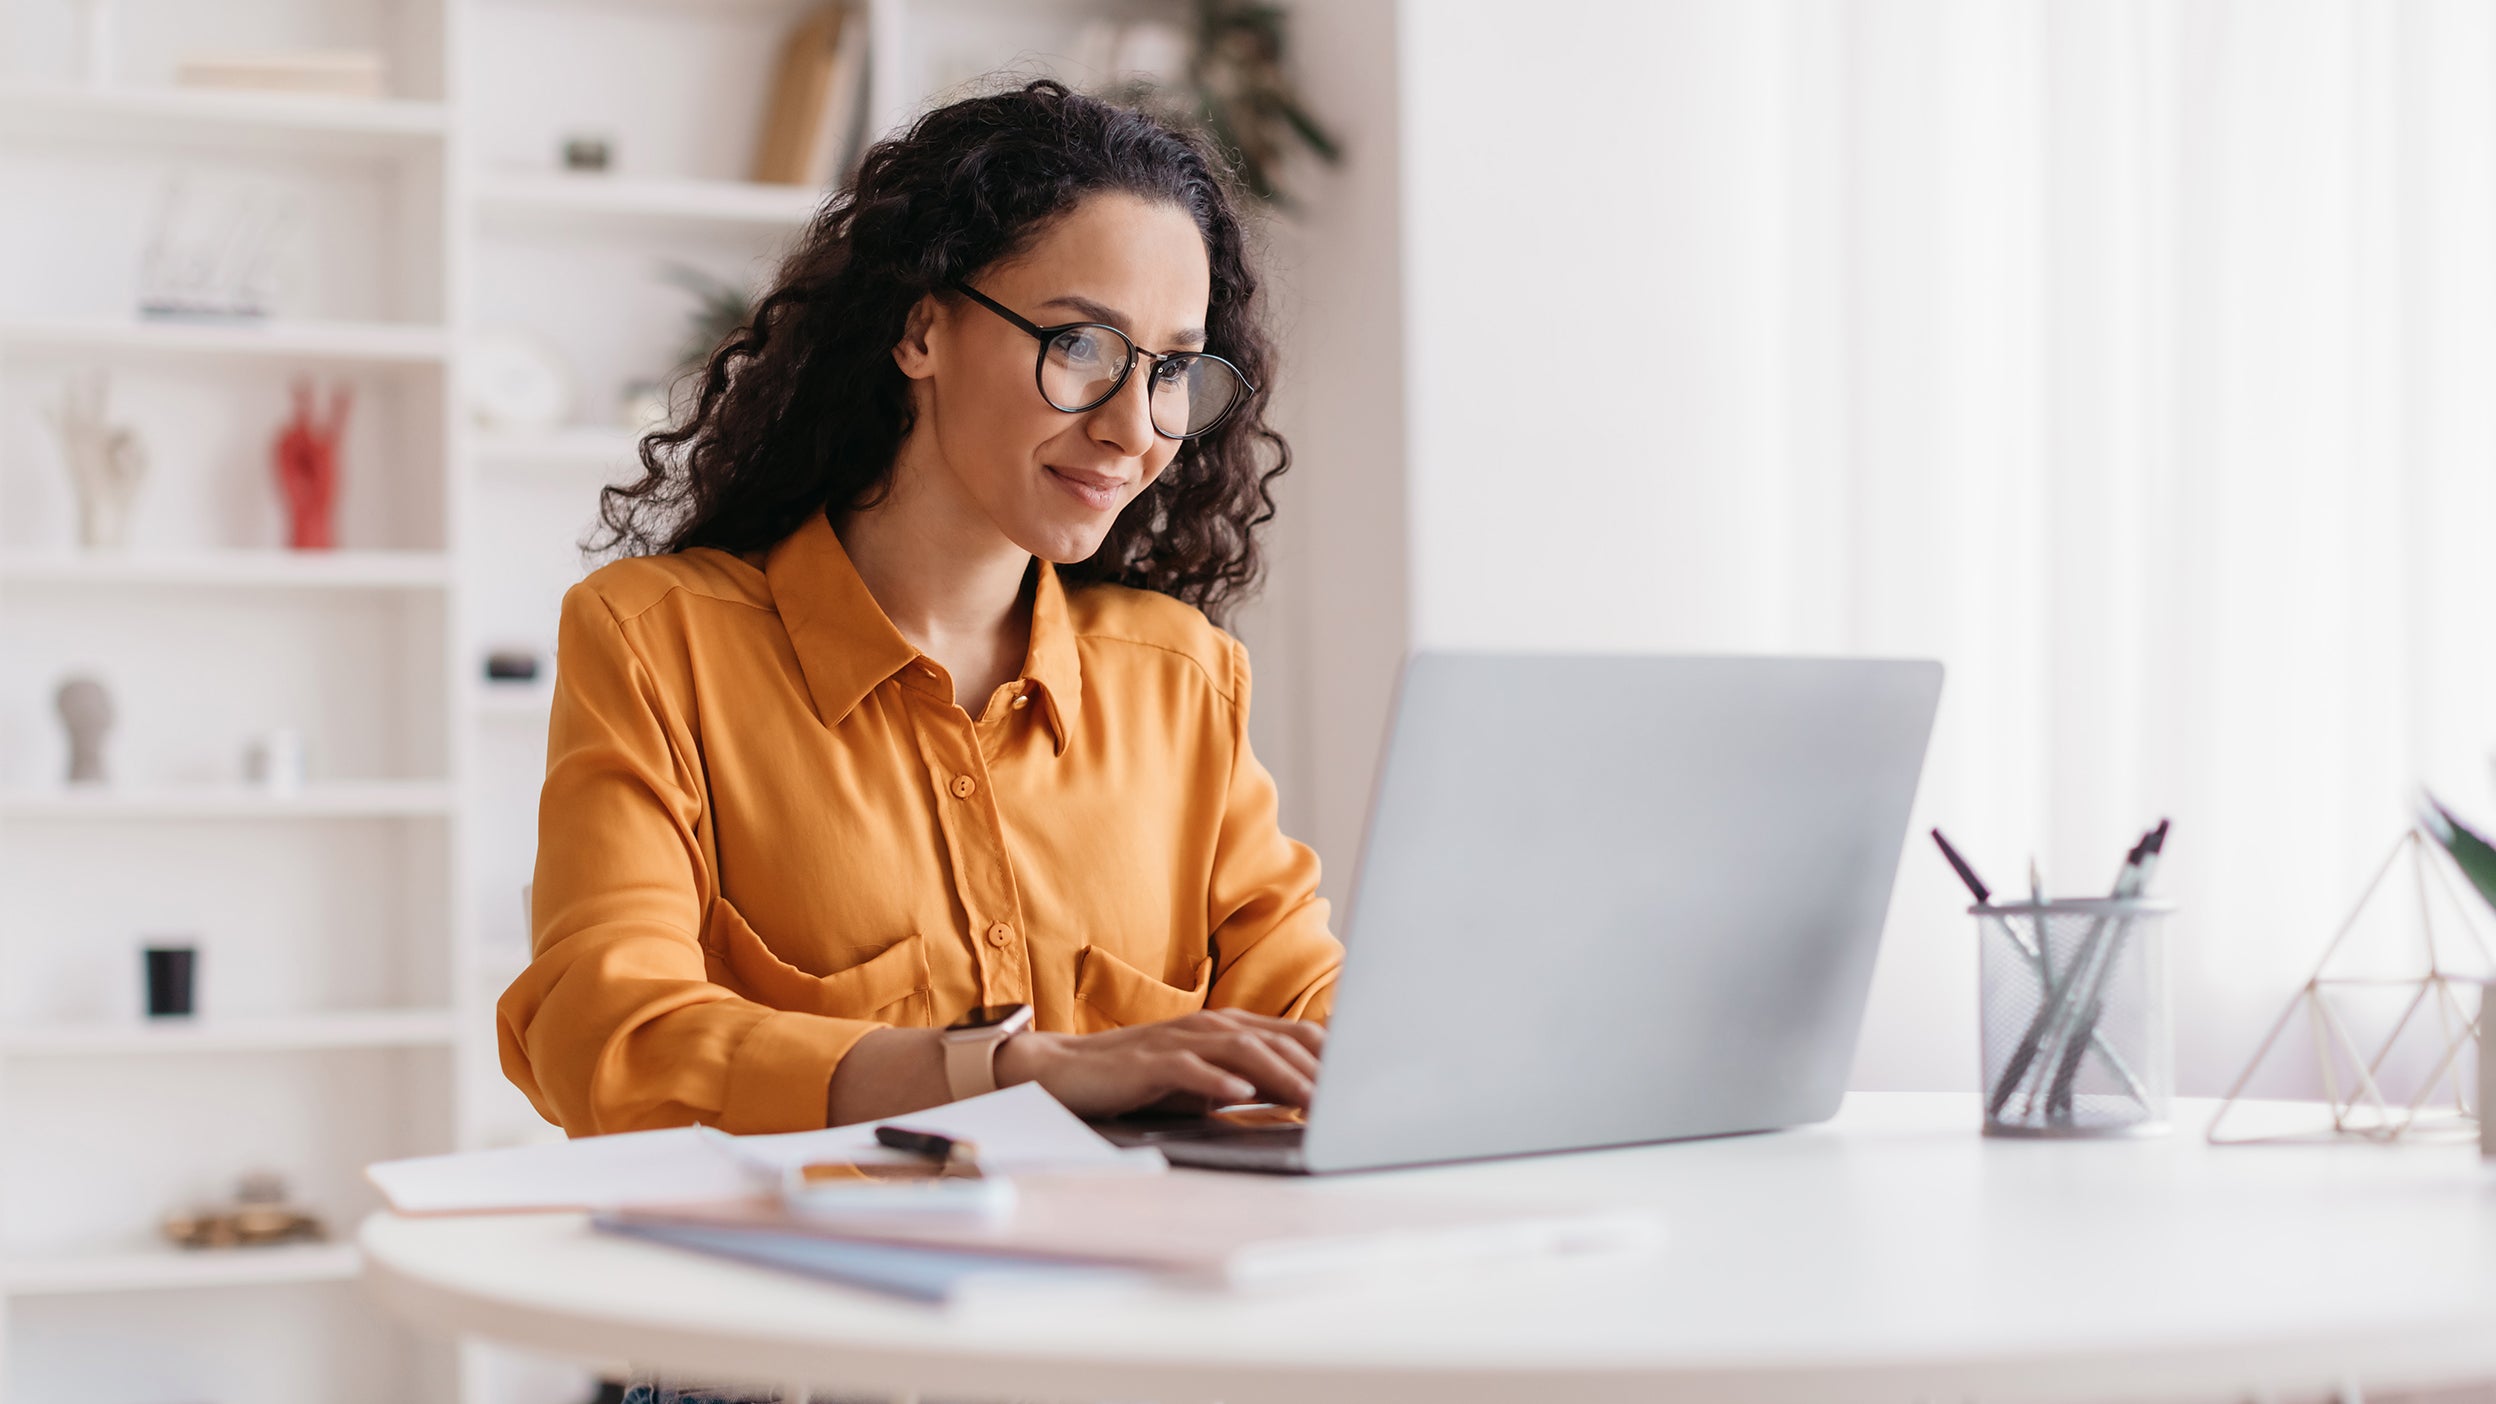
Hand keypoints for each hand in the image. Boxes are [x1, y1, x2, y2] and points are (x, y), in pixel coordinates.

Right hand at [992, 1010, 1323, 1118]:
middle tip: (1355, 1097)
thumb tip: (1302, 1098)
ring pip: (1243, 1051)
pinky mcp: (1149, 1061)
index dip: (1333, 1056)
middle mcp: (1209, 1026)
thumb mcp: (1204, 1079)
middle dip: (1320, 1069)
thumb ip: (1248, 1080)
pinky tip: (1240, 1094)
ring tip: (1314, 1100)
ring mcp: (1179, 1041)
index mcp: (1227, 1027)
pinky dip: (1218, 1080)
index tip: (1369, 1078)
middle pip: (1277, 1040)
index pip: (1293, 1036)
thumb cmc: (1140, 1079)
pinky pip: (1189, 1069)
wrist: (1065, 1071)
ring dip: (1282, 1076)